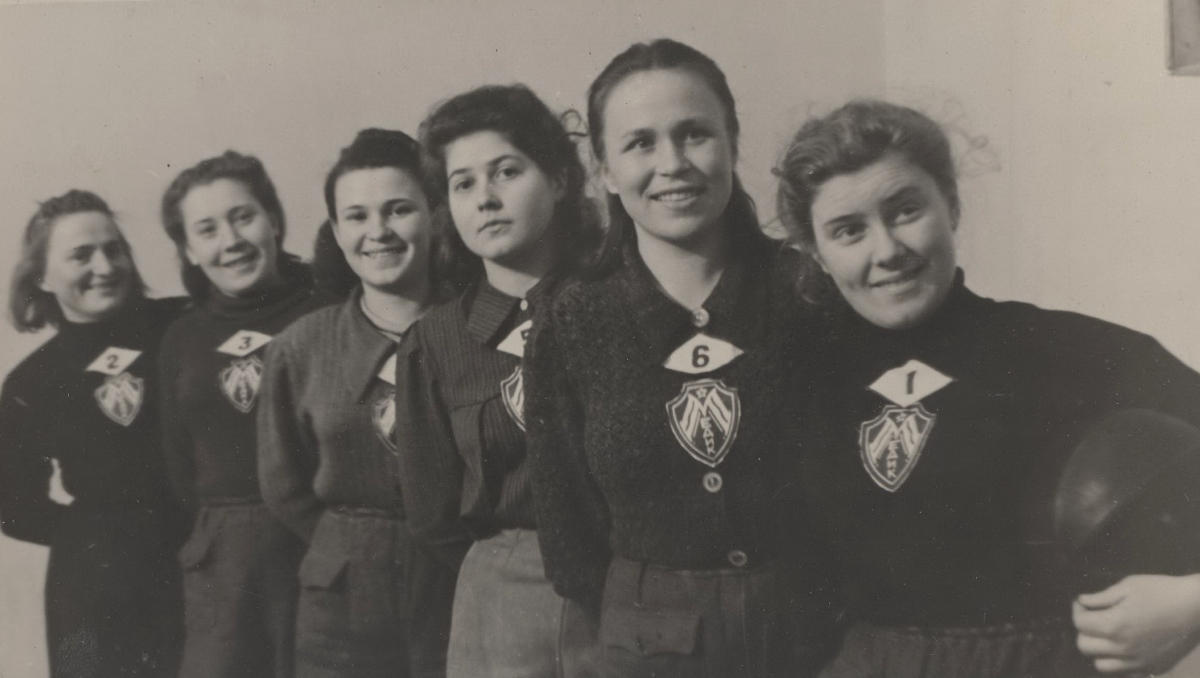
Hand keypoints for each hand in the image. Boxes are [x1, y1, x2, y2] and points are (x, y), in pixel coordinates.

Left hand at [1073, 573, 1199, 673]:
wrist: (1195, 607)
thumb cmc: (1161, 591)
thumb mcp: (1128, 586)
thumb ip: (1101, 597)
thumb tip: (1082, 602)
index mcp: (1114, 625)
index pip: (1080, 624)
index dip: (1077, 611)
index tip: (1082, 604)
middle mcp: (1123, 648)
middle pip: (1084, 646)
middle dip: (1083, 630)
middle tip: (1093, 619)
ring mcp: (1138, 662)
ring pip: (1101, 665)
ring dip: (1099, 650)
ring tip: (1107, 636)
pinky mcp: (1153, 668)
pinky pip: (1125, 673)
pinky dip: (1119, 663)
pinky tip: (1125, 648)